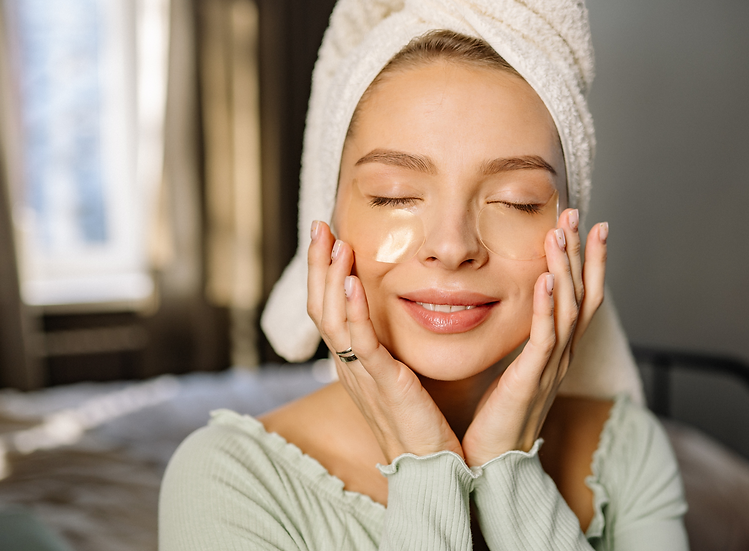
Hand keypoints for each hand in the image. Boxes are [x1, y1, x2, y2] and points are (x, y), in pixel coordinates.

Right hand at [306, 221, 462, 462]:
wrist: (430, 468)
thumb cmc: (421, 424)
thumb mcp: (401, 378)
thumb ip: (394, 349)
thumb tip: (399, 319)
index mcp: (353, 363)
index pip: (329, 309)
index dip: (324, 272)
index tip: (329, 237)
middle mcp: (349, 367)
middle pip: (321, 307)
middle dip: (318, 265)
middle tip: (320, 225)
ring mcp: (362, 375)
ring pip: (333, 318)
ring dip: (332, 277)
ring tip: (335, 242)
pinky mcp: (383, 384)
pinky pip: (361, 342)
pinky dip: (354, 310)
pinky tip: (353, 282)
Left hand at [461, 209, 606, 466]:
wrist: (494, 465)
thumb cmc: (497, 420)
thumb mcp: (514, 372)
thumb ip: (520, 343)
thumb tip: (515, 314)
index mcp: (557, 352)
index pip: (581, 298)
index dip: (588, 262)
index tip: (587, 227)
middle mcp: (561, 356)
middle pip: (584, 296)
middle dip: (583, 254)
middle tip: (579, 215)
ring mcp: (551, 368)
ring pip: (569, 310)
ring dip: (567, 269)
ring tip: (561, 234)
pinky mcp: (531, 380)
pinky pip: (545, 338)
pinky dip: (549, 307)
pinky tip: (546, 279)